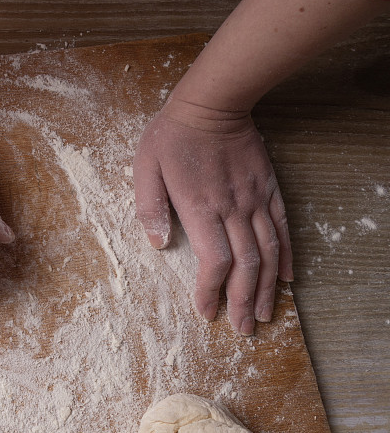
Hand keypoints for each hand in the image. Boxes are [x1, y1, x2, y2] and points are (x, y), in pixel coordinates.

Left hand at [133, 98, 292, 334]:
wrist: (213, 102)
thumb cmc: (172, 135)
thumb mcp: (145, 168)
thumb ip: (149, 208)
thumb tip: (158, 245)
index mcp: (200, 207)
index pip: (213, 261)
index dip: (211, 291)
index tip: (206, 313)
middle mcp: (232, 208)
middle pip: (245, 265)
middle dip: (243, 302)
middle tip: (244, 330)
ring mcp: (254, 199)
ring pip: (268, 252)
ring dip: (267, 288)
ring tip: (265, 315)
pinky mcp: (268, 188)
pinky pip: (282, 228)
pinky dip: (286, 256)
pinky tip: (287, 279)